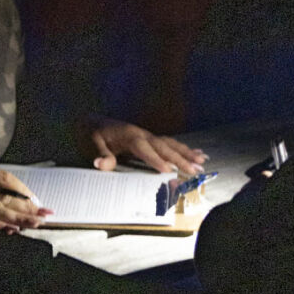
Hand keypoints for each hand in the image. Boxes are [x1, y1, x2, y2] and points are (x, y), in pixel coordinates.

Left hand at [88, 118, 205, 176]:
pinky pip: (169, 143)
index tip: (167, 171)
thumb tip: (101, 164)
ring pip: (170, 144)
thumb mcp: (91, 144)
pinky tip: (198, 154)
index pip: (144, 148)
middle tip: (195, 170)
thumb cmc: (93, 135)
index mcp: (128, 135)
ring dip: (186, 153)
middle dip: (179, 158)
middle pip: (163, 146)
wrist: (93, 122)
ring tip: (202, 162)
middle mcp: (142, 134)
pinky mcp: (150, 139)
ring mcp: (147, 135)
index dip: (155, 159)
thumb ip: (100, 154)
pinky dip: (184, 149)